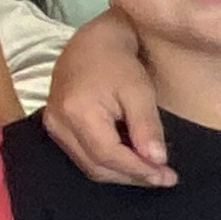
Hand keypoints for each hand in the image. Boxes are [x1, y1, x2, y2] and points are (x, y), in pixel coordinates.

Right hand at [41, 11, 173, 186]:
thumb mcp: (140, 91)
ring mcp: (53, 124)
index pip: (108, 155)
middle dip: (132, 175)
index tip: (167, 177)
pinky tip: (130, 160)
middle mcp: (59, 122)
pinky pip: (81, 155)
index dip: (138, 170)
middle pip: (96, 166)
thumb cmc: (119, 61)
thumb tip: (157, 160)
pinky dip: (107, 162)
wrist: (92, 41)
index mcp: (77, 111)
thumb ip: (147, 126)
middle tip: (163, 178)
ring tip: (151, 171)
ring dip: (121, 173)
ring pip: (88, 165)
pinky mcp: (55, 125)